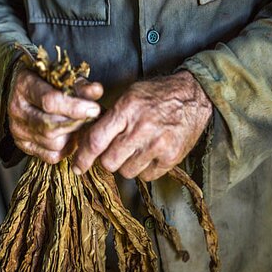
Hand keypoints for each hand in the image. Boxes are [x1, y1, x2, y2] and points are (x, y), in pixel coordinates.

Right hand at [8, 66, 103, 163]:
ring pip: (54, 144)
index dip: (75, 108)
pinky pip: (51, 156)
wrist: (27, 91)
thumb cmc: (48, 81)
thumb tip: (96, 91)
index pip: (50, 101)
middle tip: (91, 119)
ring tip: (79, 125)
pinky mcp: (23, 146)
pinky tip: (69, 136)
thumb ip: (80, 85)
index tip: (94, 109)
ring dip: (72, 137)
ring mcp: (18, 130)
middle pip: (51, 127)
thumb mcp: (63, 76)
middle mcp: (17, 109)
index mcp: (24, 85)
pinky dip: (66, 149)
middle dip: (76, 124)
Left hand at [72, 70, 211, 180]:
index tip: (78, 166)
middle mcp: (141, 128)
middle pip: (109, 162)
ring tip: (138, 148)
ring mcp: (158, 145)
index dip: (83, 157)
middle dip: (108, 159)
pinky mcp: (171, 157)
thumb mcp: (129, 96)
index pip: (96, 141)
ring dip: (127, 164)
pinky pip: (147, 176)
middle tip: (116, 150)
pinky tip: (151, 153)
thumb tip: (87, 141)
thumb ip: (109, 118)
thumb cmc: (157, 95)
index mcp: (126, 110)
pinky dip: (145, 168)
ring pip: (127, 171)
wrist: (194, 95)